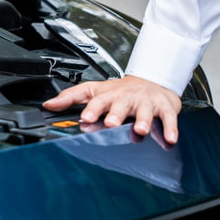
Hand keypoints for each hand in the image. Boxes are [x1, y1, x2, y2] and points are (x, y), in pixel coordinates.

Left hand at [43, 75, 181, 143]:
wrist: (152, 81)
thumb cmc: (121, 91)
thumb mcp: (94, 90)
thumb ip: (71, 97)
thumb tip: (49, 105)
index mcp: (109, 95)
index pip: (97, 101)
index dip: (91, 109)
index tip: (85, 117)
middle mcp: (127, 98)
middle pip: (121, 105)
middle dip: (116, 114)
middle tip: (111, 123)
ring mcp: (146, 102)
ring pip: (145, 111)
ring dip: (143, 120)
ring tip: (140, 130)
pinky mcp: (164, 108)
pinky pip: (168, 118)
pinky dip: (170, 128)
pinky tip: (169, 138)